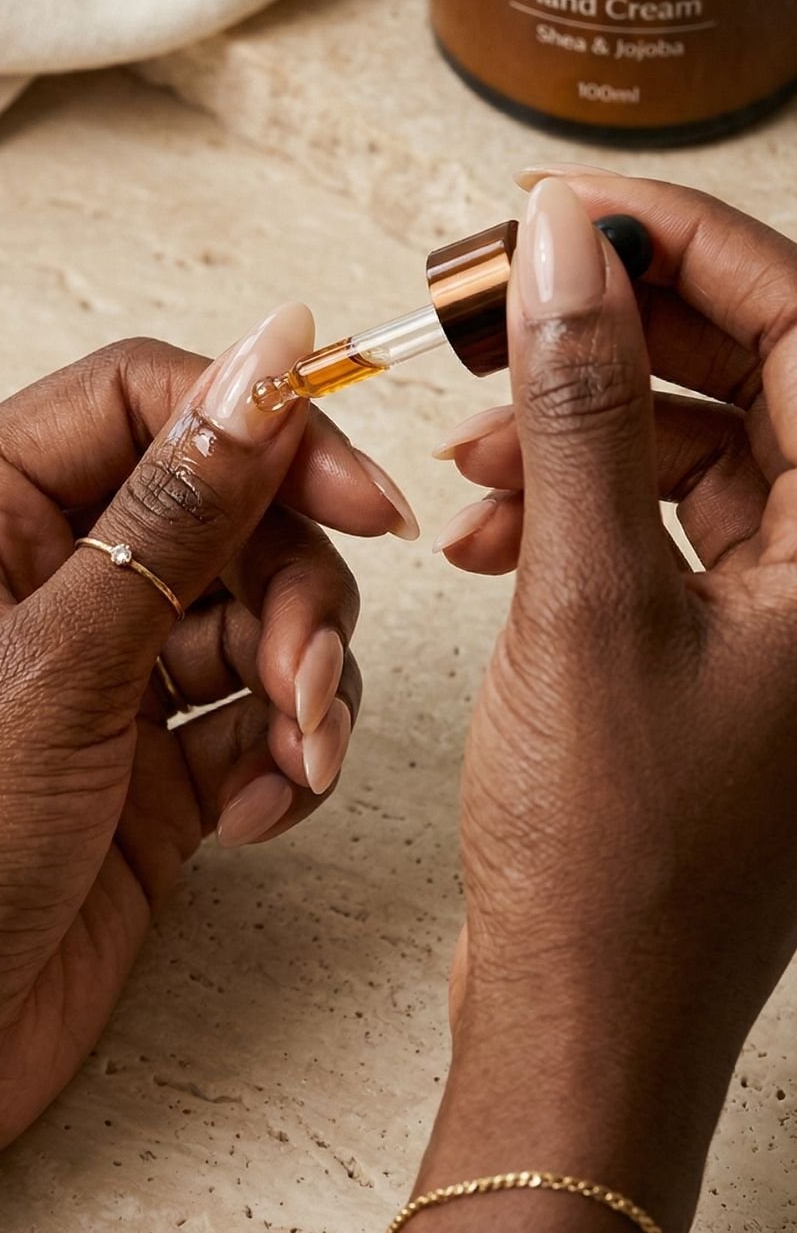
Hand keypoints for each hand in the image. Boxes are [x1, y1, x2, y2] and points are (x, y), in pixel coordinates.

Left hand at [0, 305, 420, 1182]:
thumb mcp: (55, 664)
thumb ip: (177, 508)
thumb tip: (268, 357)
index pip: (142, 405)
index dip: (261, 430)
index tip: (360, 495)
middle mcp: (37, 579)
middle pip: (220, 509)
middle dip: (291, 585)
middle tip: (305, 676)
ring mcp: (97, 675)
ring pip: (256, 612)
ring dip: (301, 679)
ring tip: (293, 755)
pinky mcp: (147, 767)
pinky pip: (256, 715)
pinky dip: (281, 755)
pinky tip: (255, 814)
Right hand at [433, 173, 796, 1232]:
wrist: (590, 1023)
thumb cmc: (614, 855)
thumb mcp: (587, 596)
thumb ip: (579, 401)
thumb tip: (567, 246)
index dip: (680, 243)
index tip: (563, 209)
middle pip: (750, 371)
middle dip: (611, 329)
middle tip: (492, 303)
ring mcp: (789, 610)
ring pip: (695, 441)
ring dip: (575, 424)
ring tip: (468, 456)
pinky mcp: (727, 643)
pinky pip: (659, 517)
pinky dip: (571, 501)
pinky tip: (486, 529)